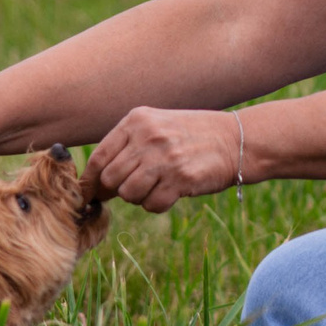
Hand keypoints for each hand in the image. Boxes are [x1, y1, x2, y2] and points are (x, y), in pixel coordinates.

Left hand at [82, 106, 243, 213]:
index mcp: (136, 120)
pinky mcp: (180, 178)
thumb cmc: (190, 136)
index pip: (99, 156)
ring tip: (156, 186)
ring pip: (129, 194)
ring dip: (139, 197)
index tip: (91, 194)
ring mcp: (164, 158)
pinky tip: (171, 192)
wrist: (235, 140)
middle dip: (118, 190)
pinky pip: (152, 204)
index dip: (91, 180)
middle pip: (111, 179)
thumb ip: (126, 147)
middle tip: (136, 188)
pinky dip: (157, 204)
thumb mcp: (156, 126)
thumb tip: (95, 184)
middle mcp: (147, 137)